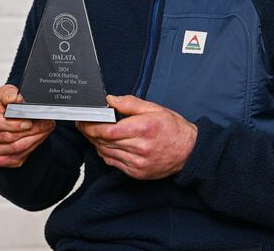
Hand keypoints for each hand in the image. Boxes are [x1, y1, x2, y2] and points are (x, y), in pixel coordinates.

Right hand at [0, 84, 55, 167]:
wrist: (3, 120)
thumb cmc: (2, 106)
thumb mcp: (5, 94)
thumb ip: (9, 93)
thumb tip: (16, 99)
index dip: (12, 124)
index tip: (28, 121)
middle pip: (7, 137)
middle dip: (30, 130)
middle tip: (46, 123)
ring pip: (15, 148)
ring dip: (34, 138)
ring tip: (46, 128)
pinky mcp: (0, 160)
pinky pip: (19, 157)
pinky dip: (32, 146)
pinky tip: (39, 137)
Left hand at [76, 95, 196, 179]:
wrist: (190, 152)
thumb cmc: (173, 128)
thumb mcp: (154, 109)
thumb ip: (130, 103)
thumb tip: (110, 100)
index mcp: (142, 129)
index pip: (107, 130)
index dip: (91, 126)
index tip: (83, 121)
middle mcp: (139, 148)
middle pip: (104, 141)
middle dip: (90, 133)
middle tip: (83, 125)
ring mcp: (138, 163)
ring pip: (106, 153)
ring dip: (96, 143)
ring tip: (92, 134)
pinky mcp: (137, 173)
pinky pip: (113, 163)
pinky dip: (105, 154)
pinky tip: (105, 145)